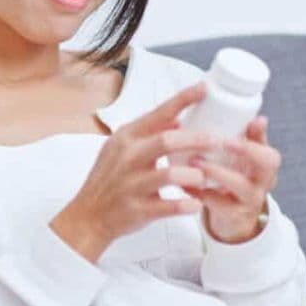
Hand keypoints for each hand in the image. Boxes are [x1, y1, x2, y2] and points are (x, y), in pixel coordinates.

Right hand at [50, 81, 219, 263]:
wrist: (87, 216)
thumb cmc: (108, 180)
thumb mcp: (121, 149)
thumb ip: (148, 134)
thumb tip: (177, 120)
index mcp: (126, 138)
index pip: (158, 113)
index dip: (183, 100)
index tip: (203, 88)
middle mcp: (128, 158)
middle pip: (167, 141)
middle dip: (196, 139)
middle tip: (217, 140)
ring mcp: (131, 184)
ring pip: (170, 174)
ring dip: (193, 175)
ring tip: (204, 177)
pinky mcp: (137, 209)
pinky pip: (168, 206)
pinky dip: (186, 205)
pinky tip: (196, 204)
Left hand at [182, 115, 280, 243]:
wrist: (235, 217)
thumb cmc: (239, 179)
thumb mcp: (247, 160)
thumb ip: (251, 138)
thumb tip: (259, 117)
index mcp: (266, 167)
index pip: (271, 154)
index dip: (255, 142)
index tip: (235, 133)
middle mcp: (262, 183)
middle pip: (266, 166)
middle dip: (245, 151)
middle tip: (221, 142)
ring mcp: (248, 200)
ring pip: (240, 186)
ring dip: (217, 171)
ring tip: (197, 160)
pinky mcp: (231, 214)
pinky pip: (216, 203)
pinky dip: (198, 191)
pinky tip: (184, 182)